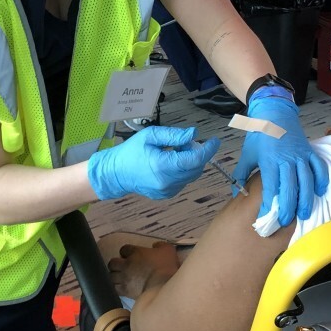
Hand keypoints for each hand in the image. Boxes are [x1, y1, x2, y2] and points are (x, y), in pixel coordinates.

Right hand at [88, 127, 218, 200]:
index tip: (215, 141)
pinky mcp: (166, 195)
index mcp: (163, 166)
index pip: (195, 160)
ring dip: (190, 162)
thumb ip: (173, 135)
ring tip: (175, 152)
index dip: (208, 150)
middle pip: (196, 168)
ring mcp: (167, 191)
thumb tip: (193, 134)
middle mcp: (168, 182)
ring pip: (191, 175)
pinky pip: (183, 181)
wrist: (115, 174)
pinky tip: (170, 163)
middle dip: (196, 154)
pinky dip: (183, 171)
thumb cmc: (131, 151)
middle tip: (184, 143)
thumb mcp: (150, 136)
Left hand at [108, 242, 180, 299]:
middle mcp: (127, 264)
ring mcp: (124, 279)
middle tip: (122, 267)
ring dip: (114, 277)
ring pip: (111, 276)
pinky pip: (115, 289)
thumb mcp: (168, 250)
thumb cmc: (166, 267)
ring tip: (120, 279)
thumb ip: (160, 246)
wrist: (163, 286)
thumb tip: (155, 246)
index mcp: (136, 252)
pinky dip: (116, 288)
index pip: (124, 249)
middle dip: (116, 264)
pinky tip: (121, 289)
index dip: (126, 252)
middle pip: (112, 263)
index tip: (131, 255)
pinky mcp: (125, 292)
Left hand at [232, 90, 328, 226]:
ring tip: (303, 214)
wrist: (275, 112)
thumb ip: (241, 174)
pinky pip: (319, 167)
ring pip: (307, 180)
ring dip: (306, 199)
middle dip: (287, 207)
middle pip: (290, 187)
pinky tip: (320, 192)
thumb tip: (236, 192)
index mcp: (270, 161)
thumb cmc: (259, 134)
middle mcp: (287, 160)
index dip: (269, 205)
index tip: (265, 218)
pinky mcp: (310, 152)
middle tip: (283, 222)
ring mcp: (301, 156)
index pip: (271, 187)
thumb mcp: (247, 153)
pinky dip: (321, 180)